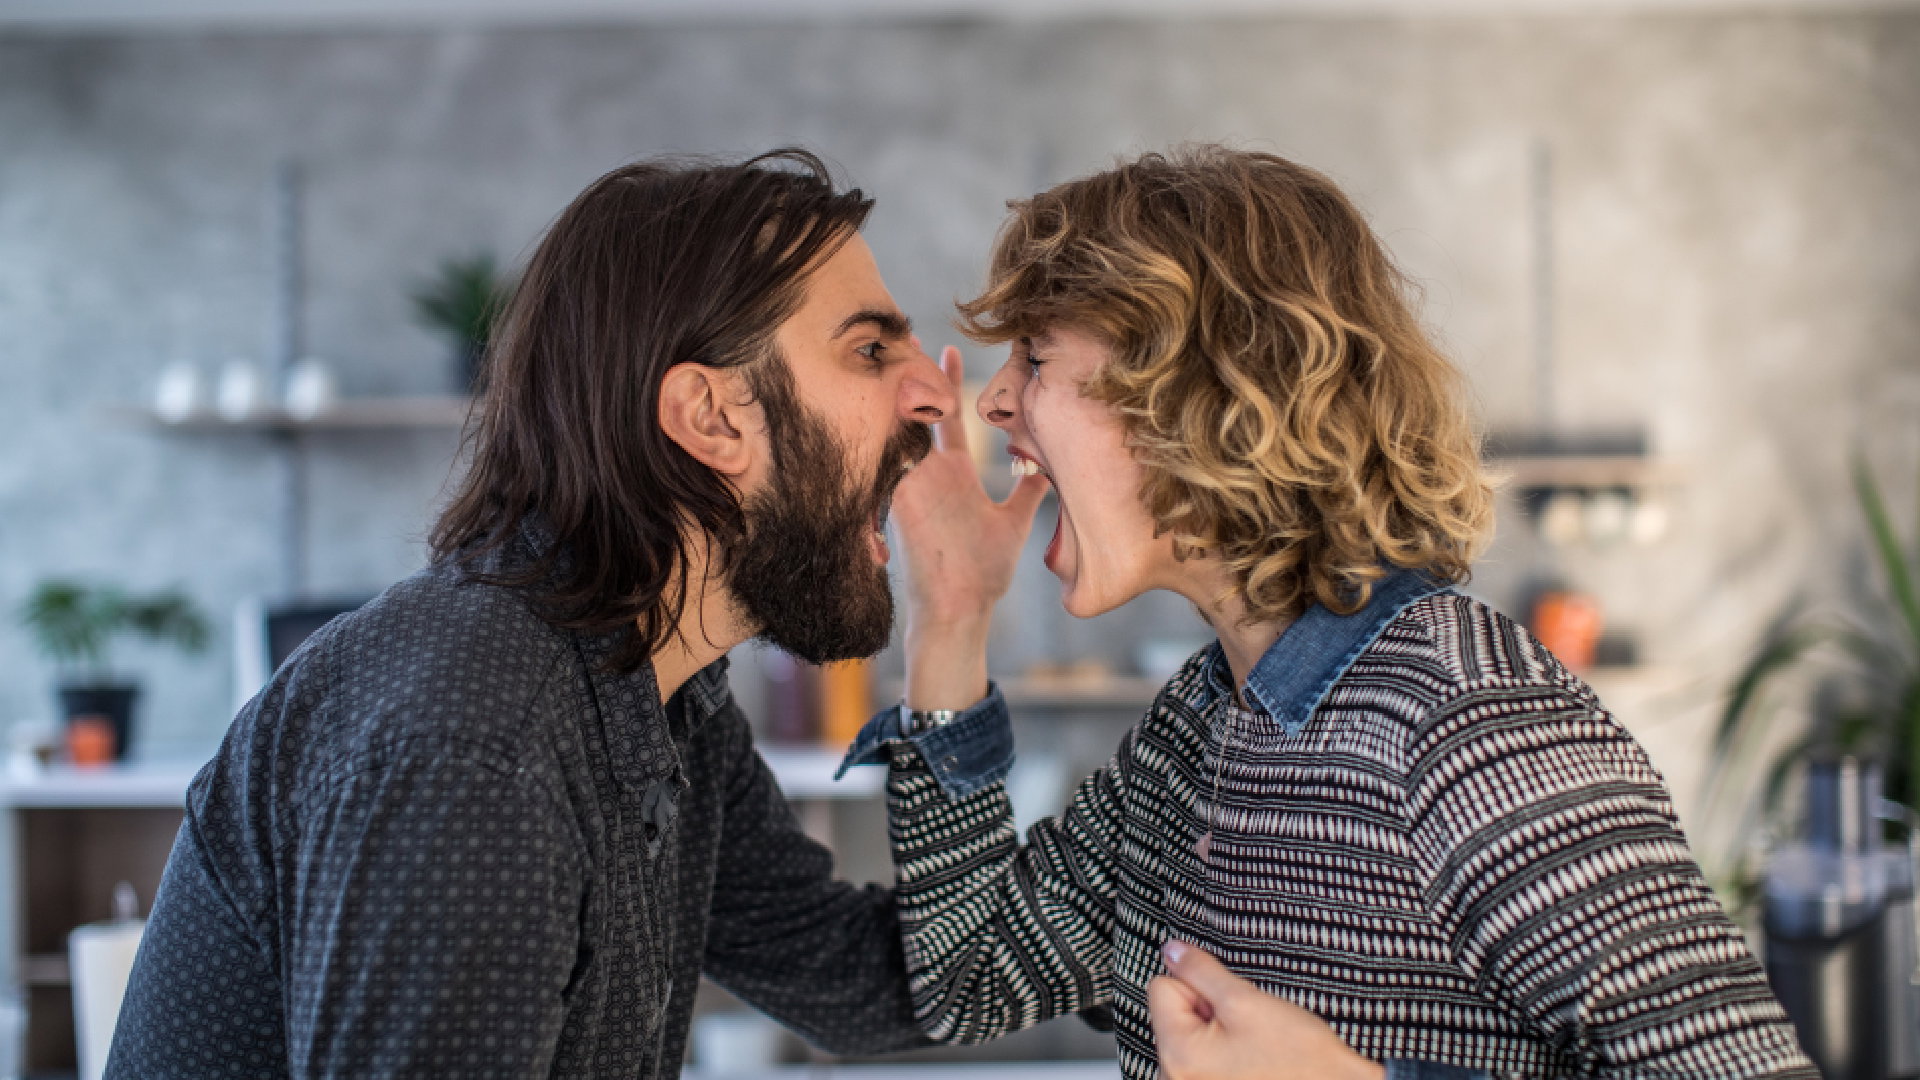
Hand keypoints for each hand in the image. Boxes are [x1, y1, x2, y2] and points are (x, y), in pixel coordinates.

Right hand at [890, 345, 1049, 708]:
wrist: (961, 612)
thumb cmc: (983, 575)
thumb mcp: (1012, 524)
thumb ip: (1027, 494)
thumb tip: (1048, 469)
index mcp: (952, 475)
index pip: (948, 416)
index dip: (949, 382)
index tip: (950, 346)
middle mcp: (927, 474)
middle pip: (915, 410)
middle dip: (911, 371)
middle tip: (905, 330)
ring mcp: (910, 485)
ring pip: (897, 426)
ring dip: (896, 389)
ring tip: (894, 348)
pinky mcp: (897, 500)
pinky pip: (886, 457)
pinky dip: (885, 428)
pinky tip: (886, 393)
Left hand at [1150, 941, 1383, 1079]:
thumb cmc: (1300, 1059)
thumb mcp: (1245, 1001)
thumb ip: (1200, 970)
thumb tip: (1171, 950)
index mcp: (1177, 1056)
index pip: (1161, 988)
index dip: (1198, 985)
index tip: (1228, 1006)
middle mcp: (1172, 1078)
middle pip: (1172, 1014)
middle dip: (1205, 1011)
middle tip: (1244, 1029)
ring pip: (1186, 1033)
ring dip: (1214, 1033)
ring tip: (1249, 1048)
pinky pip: (1197, 1057)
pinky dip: (1218, 1053)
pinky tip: (1247, 1063)